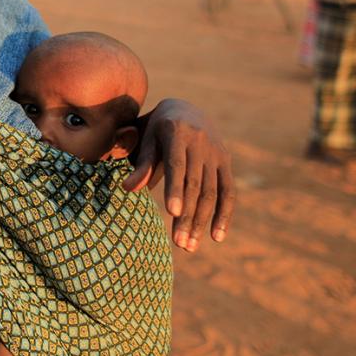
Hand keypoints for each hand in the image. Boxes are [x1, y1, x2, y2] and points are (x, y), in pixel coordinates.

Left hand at [125, 98, 234, 251]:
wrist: (184, 109)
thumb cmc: (155, 129)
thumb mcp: (144, 139)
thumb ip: (140, 163)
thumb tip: (127, 189)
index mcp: (176, 131)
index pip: (176, 164)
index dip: (175, 188)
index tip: (172, 213)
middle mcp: (200, 141)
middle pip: (195, 184)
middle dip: (187, 215)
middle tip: (179, 244)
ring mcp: (216, 152)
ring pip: (211, 192)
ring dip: (201, 221)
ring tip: (189, 246)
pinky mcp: (226, 161)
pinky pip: (228, 191)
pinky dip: (224, 214)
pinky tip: (216, 237)